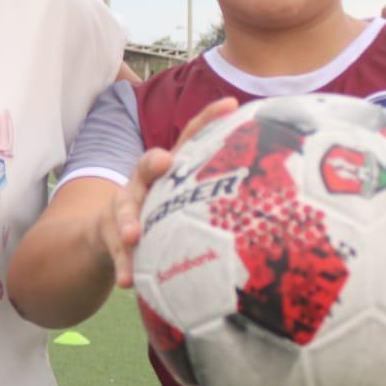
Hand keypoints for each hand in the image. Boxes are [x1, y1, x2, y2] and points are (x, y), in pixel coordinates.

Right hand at [98, 97, 237, 287]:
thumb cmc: (163, 213)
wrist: (107, 234)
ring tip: (134, 235)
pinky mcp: (110, 235)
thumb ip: (215, 192)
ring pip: (124, 211)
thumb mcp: (182, 196)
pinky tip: (127, 280)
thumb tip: (278, 193)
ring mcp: (122, 208)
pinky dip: (123, 265)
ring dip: (129, 222)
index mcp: (166, 169)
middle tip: (163, 162)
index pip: (189, 138)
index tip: (231, 104)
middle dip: (152, 163)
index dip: (208, 119)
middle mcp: (142, 182)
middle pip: (144, 167)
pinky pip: (117, 251)